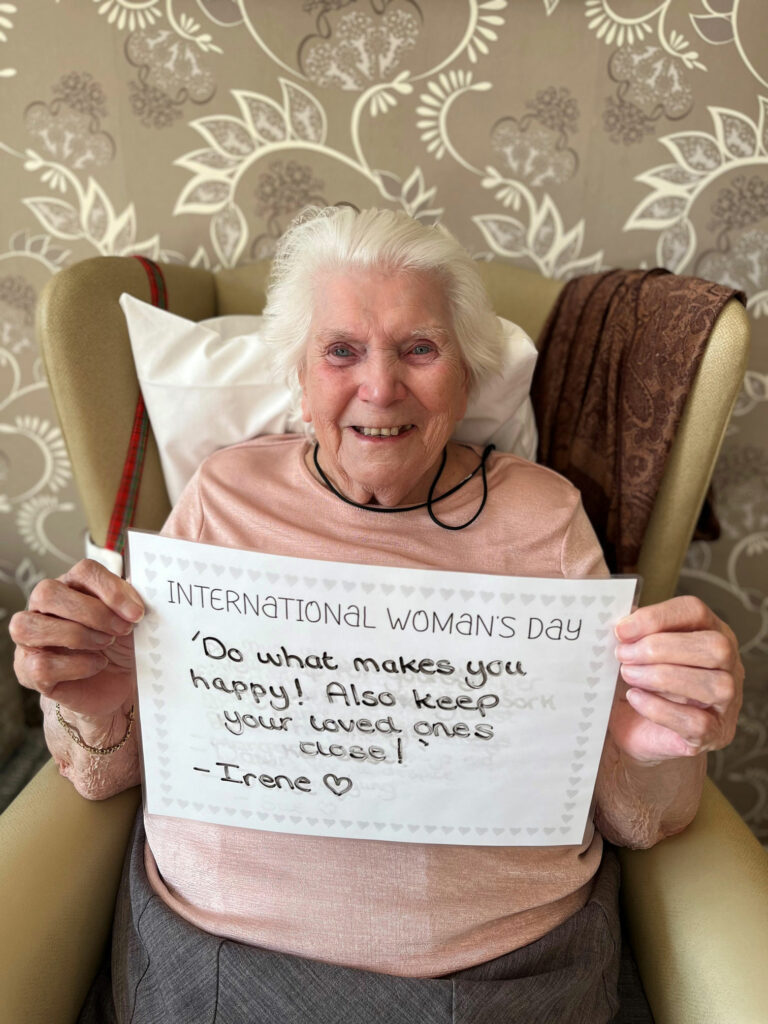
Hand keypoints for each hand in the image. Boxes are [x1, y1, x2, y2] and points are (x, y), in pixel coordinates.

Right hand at [10, 558, 143, 718]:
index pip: (82, 570)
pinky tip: (96, 665)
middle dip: (92, 612)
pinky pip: (40, 665)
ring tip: (105, 645)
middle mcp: (43, 608)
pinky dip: (75, 665)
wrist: (118, 684)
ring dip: (76, 635)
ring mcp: (30, 640)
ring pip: (29, 625)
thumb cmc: (121, 645)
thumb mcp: (131, 619)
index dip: (111, 589)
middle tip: (121, 630)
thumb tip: (147, 590)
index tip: (137, 613)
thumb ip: (133, 599)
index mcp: (71, 586)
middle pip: (48, 592)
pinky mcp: (29, 671)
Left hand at [609, 595, 742, 764]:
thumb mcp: (635, 651)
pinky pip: (697, 723)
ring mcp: (726, 702)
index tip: (621, 630)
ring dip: (662, 677)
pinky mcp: (715, 734)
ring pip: (715, 685)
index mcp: (708, 631)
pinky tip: (635, 699)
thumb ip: (633, 632)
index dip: (657, 617)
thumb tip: (621, 621)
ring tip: (628, 675)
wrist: (636, 728)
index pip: (694, 611)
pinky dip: (660, 709)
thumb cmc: (639, 681)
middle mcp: (727, 664)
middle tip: (624, 655)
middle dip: (661, 648)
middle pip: (714, 646)